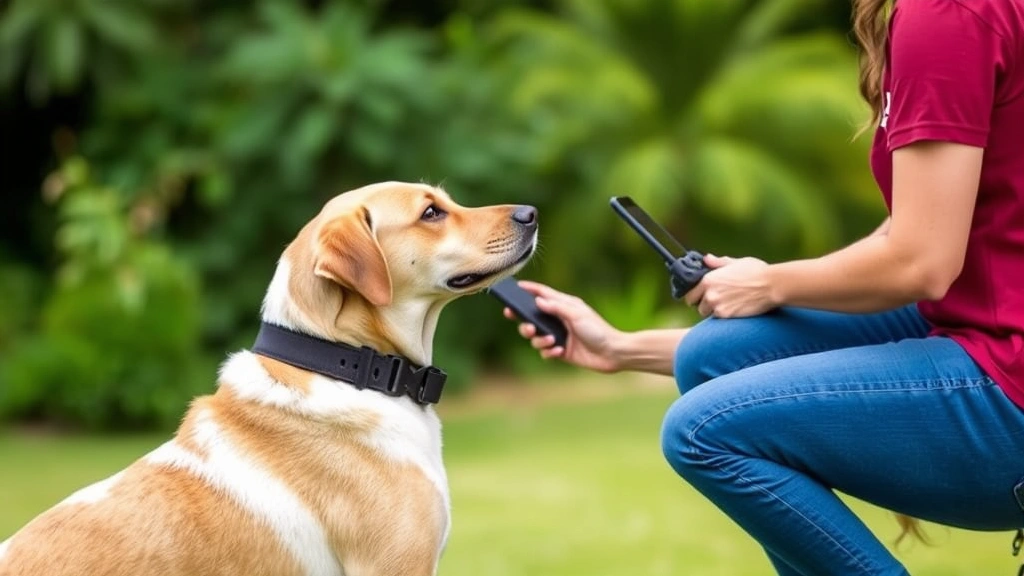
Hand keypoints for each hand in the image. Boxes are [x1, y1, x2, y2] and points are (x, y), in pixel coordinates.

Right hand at [502, 281, 623, 372]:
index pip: (542, 294)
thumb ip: (557, 307)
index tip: (514, 288)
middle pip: (532, 318)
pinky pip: (545, 352)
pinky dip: (549, 352)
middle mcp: (559, 320)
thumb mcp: (577, 315)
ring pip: (535, 337)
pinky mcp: (561, 351)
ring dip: (540, 341)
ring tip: (552, 342)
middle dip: (525, 323)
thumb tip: (538, 301)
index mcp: (564, 306)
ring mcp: (559, 336)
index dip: (528, 290)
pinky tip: (559, 352)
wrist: (613, 354)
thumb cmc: (598, 330)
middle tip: (529, 328)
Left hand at [684, 254, 777, 317]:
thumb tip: (707, 258)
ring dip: (714, 312)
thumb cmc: (756, 272)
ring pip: (708, 314)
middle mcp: (709, 293)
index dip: (696, 296)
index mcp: (708, 279)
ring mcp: (716, 306)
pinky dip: (724, 317)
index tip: (703, 297)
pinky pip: (719, 320)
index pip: (691, 294)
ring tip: (728, 306)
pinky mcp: (726, 316)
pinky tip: (735, 310)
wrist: (771, 286)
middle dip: (705, 305)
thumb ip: (718, 263)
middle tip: (717, 302)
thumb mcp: (736, 262)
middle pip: (697, 307)